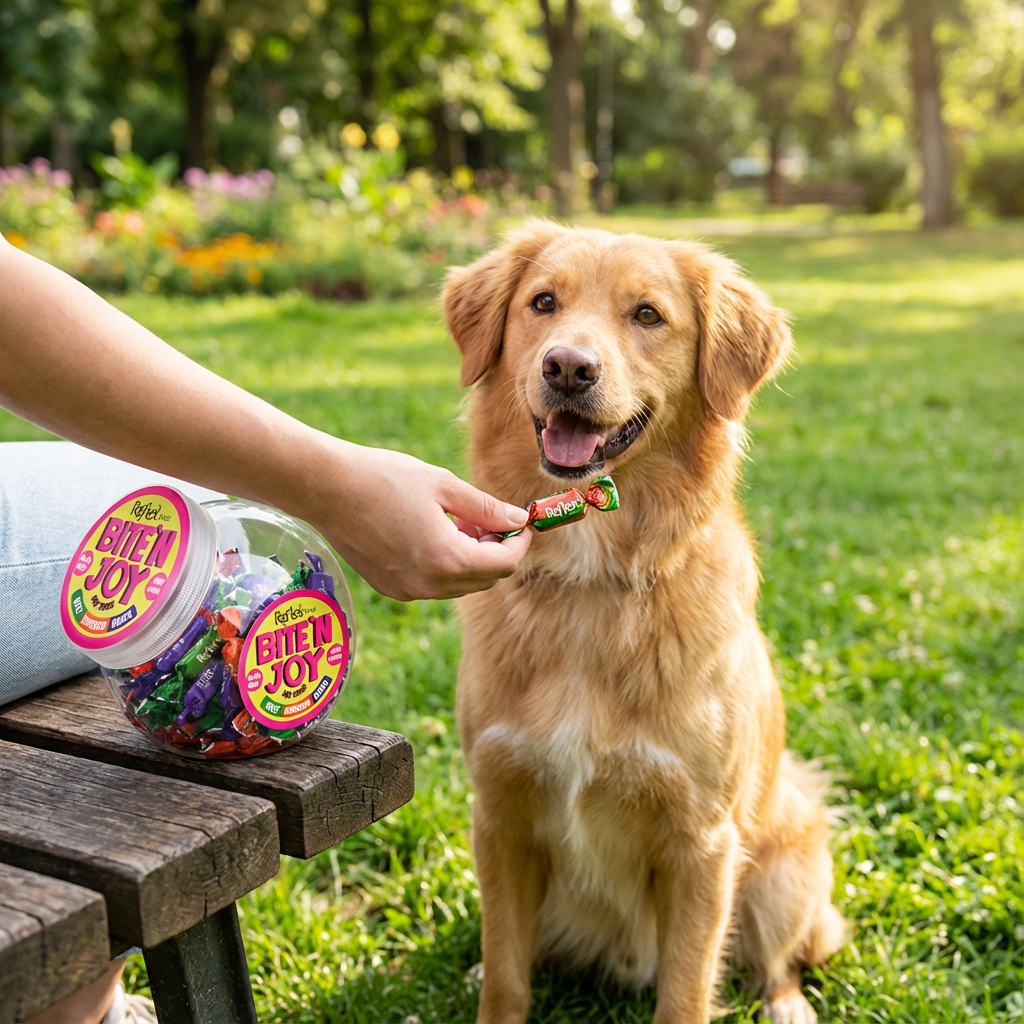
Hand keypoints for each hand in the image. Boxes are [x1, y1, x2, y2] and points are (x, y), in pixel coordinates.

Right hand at [306, 439, 531, 600]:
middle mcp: (429, 585)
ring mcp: (407, 590)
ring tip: (456, 520)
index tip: (521, 521)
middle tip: (487, 517)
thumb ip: (487, 508)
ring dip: (470, 557)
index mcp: (448, 559)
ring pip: (459, 584)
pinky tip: (430, 532)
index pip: (505, 564)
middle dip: (496, 550)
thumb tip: (519, 519)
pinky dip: (444, 564)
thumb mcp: (444, 485)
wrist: (325, 488)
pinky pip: (432, 584)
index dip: (520, 543)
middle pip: (485, 579)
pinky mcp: (390, 587)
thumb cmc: (384, 479)